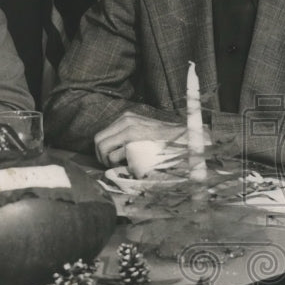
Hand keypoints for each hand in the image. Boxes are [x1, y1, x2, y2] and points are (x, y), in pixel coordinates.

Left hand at [93, 111, 210, 166]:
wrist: (186, 141)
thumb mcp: (144, 131)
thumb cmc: (166, 141)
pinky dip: (118, 165)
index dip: (102, 149)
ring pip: (103, 148)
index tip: (109, 159)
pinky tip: (129, 167)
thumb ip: (128, 136)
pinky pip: (114, 156)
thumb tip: (112, 149)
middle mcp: (126, 120)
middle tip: (110, 166)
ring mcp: (129, 130)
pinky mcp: (134, 141)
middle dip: (100, 156)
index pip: (102, 134)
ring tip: (119, 167)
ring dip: (107, 161)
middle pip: (98, 140)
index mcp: (127, 117)